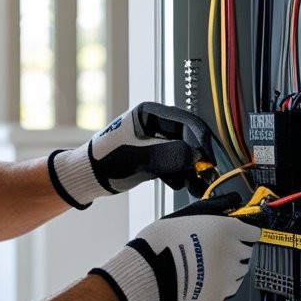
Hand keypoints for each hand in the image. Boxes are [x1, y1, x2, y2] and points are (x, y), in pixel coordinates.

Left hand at [48, 102, 216, 207]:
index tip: (213, 156)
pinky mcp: (153, 156)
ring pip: (182, 153)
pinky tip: (181, 186)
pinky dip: (180, 174)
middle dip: (199, 157)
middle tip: (211, 174)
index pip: (185, 121)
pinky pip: (174, 163)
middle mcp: (154, 124)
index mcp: (149, 114)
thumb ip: (167, 155)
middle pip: (187, 138)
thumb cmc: (106, 161)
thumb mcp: (139, 157)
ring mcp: (154, 141)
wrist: (88, 177)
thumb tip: (196, 155)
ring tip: (197, 186)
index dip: (202, 138)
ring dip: (191, 169)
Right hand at [89, 196, 258, 300]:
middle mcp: (232, 252)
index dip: (242, 233)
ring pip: (239, 272)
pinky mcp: (220, 295)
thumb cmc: (163, 241)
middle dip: (233, 250)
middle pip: (246, 252)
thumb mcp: (188, 214)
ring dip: (228, 268)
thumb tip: (229, 203)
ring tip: (204, 265)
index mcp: (227, 229)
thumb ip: (214, 209)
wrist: (149, 269)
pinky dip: (218, 285)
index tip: (237, 235)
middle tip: (211, 250)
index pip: (253, 232)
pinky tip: (202, 277)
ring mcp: (228, 276)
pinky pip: (228, 290)